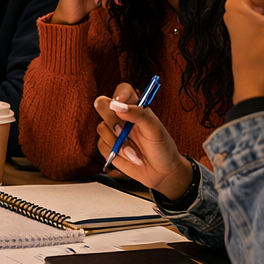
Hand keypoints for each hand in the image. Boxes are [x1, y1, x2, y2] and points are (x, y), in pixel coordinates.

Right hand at [94, 82, 192, 198]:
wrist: (162, 173)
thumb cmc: (162, 148)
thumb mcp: (154, 129)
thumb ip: (137, 114)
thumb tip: (117, 105)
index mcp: (135, 108)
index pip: (122, 91)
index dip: (119, 94)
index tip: (120, 103)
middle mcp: (122, 117)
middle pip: (102, 105)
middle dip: (111, 119)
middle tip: (122, 130)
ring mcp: (113, 132)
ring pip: (101, 127)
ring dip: (118, 142)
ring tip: (134, 151)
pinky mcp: (108, 147)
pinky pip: (101, 144)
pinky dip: (115, 152)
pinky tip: (129, 156)